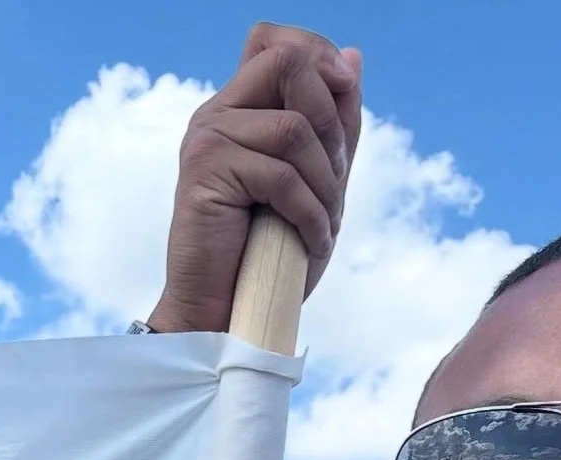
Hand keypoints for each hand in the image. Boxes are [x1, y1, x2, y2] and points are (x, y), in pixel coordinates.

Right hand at [147, 23, 362, 334]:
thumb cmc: (267, 260)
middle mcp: (217, 115)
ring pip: (294, 128)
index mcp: (238, 112)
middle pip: (289, 64)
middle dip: (333, 123)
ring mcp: (207, 140)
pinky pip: (281, 175)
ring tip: (326, 226)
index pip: (274, 42)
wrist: (222, 317)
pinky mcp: (205, 172)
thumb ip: (334, 127)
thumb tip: (355, 59)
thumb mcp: (316, 186)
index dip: (317, 52)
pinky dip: (311, 215)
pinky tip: (313, 243)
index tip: (346, 90)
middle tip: (337, 181)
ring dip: (326, 183)